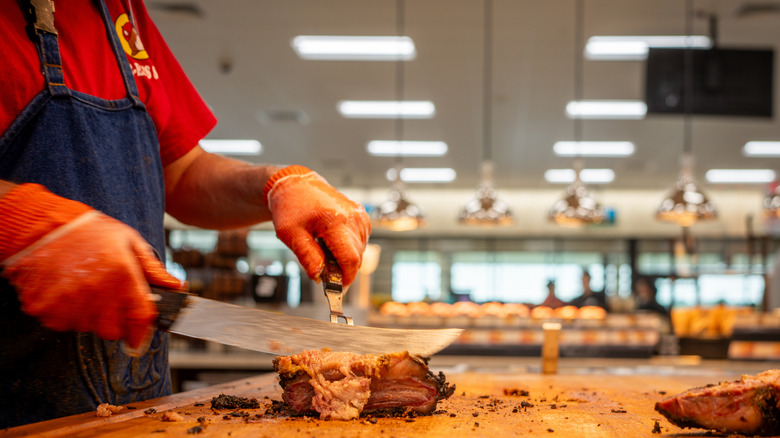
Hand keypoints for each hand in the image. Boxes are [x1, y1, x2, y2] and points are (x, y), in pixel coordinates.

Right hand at [0, 184, 181, 348]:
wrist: (43, 226)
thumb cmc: (89, 231)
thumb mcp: (129, 242)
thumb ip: (153, 269)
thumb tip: (176, 285)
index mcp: (121, 276)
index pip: (140, 319)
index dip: (142, 332)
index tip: (139, 336)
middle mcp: (96, 293)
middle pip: (113, 330)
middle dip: (114, 320)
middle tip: (107, 298)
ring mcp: (68, 303)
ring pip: (87, 327)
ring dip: (89, 315)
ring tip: (84, 286)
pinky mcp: (45, 309)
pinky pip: (62, 323)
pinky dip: (66, 312)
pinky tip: (66, 289)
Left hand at [264, 166, 370, 285]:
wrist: (296, 184)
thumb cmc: (291, 207)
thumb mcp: (290, 234)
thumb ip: (307, 257)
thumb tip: (319, 277)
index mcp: (336, 221)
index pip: (351, 259)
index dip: (346, 278)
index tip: (336, 289)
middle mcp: (353, 217)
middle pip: (357, 257)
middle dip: (342, 269)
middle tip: (322, 270)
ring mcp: (360, 215)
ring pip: (361, 250)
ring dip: (345, 258)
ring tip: (323, 250)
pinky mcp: (361, 216)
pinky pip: (361, 241)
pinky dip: (349, 247)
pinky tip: (332, 243)